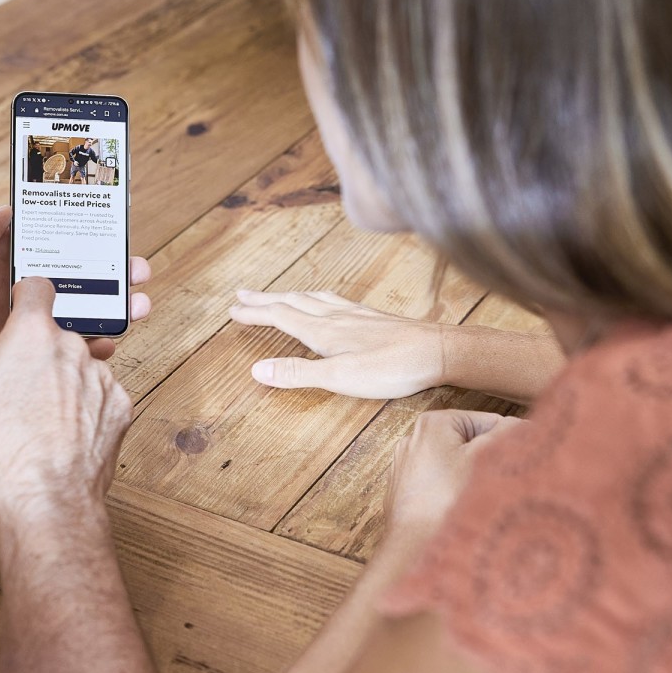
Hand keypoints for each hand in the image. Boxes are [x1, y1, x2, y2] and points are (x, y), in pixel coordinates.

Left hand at [0, 207, 150, 433]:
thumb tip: (6, 208)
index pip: (36, 239)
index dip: (69, 230)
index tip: (103, 221)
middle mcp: (4, 294)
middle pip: (65, 276)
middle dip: (102, 270)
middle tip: (136, 267)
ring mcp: (12, 332)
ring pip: (69, 314)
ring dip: (104, 307)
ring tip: (136, 304)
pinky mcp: (13, 366)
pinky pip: (56, 354)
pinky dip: (87, 348)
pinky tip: (110, 345)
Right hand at [0, 277, 132, 525]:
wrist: (42, 495)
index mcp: (31, 334)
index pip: (37, 288)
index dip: (27, 296)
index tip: (23, 306)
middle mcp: (73, 347)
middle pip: (56, 338)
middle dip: (39, 356)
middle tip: (19, 389)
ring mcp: (102, 377)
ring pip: (79, 369)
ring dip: (63, 385)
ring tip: (40, 421)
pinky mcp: (121, 407)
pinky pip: (99, 398)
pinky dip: (85, 411)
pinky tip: (63, 435)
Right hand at [230, 290, 453, 398]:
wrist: (439, 352)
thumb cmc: (391, 368)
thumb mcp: (339, 378)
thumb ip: (297, 373)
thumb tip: (256, 368)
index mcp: (322, 331)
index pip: (280, 317)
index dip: (254, 314)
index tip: (232, 310)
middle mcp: (335, 317)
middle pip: (292, 302)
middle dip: (265, 299)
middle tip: (241, 295)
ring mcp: (355, 315)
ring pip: (312, 298)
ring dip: (288, 296)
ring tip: (276, 295)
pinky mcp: (372, 318)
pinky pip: (334, 300)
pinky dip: (316, 297)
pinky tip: (325, 301)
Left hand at [385, 409, 522, 543]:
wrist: (415, 545)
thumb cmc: (447, 500)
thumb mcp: (483, 459)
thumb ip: (505, 435)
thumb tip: (523, 425)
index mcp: (434, 422)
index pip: (488, 421)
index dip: (510, 440)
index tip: (520, 460)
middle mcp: (415, 438)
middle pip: (470, 441)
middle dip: (488, 458)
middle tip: (500, 480)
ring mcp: (408, 463)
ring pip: (455, 462)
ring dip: (473, 474)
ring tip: (479, 495)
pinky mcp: (407, 487)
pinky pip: (440, 479)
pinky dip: (453, 488)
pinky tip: (460, 505)